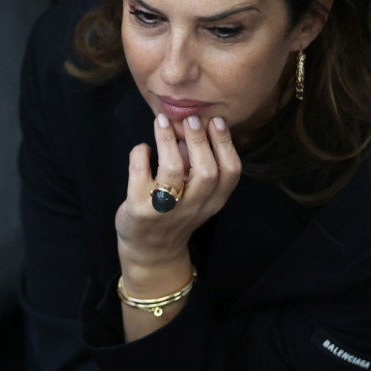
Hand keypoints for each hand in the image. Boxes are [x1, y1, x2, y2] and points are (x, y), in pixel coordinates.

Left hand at [115, 114, 240, 291]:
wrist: (151, 251)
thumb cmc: (176, 212)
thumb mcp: (198, 195)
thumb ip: (198, 165)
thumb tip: (191, 126)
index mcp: (213, 202)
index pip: (230, 173)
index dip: (225, 144)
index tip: (216, 121)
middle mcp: (193, 207)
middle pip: (206, 172)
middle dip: (200, 140)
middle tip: (191, 119)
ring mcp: (165, 209)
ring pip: (173, 171)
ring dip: (167, 141)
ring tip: (162, 121)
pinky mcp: (139, 209)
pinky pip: (139, 174)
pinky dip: (141, 154)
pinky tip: (144, 148)